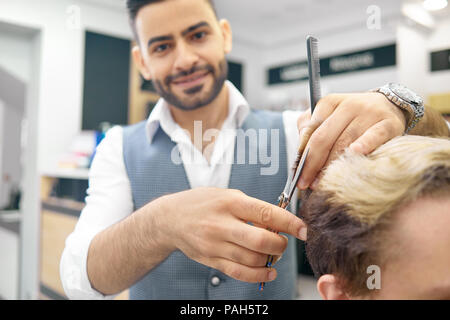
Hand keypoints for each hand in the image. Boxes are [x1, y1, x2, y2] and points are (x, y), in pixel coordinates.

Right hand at [157, 187, 305, 282]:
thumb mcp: (227, 195)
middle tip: (282, 241)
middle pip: (260, 242)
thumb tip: (279, 224)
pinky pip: (239, 272)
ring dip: (270, 260)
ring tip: (272, 253)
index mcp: (229, 203)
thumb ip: (252, 208)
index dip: (289, 223)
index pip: (265, 214)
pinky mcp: (211, 260)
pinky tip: (267, 271)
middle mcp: (221, 224)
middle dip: (280, 245)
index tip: (303, 229)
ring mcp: (215, 245)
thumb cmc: (202, 203)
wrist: (170, 219)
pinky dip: (258, 275)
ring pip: (252, 260)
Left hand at [296, 92, 405, 189]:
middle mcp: (348, 105)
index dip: (302, 154)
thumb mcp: (329, 117)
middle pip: (323, 138)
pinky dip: (363, 144)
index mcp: (329, 103)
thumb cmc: (352, 118)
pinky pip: (373, 136)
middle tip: (306, 183)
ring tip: (323, 182)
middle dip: (312, 164)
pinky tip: (354, 153)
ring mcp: (368, 113)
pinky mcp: (387, 123)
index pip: (310, 130)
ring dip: (331, 166)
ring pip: (344, 143)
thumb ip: (310, 130)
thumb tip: (300, 153)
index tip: (298, 173)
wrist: (390, 106)